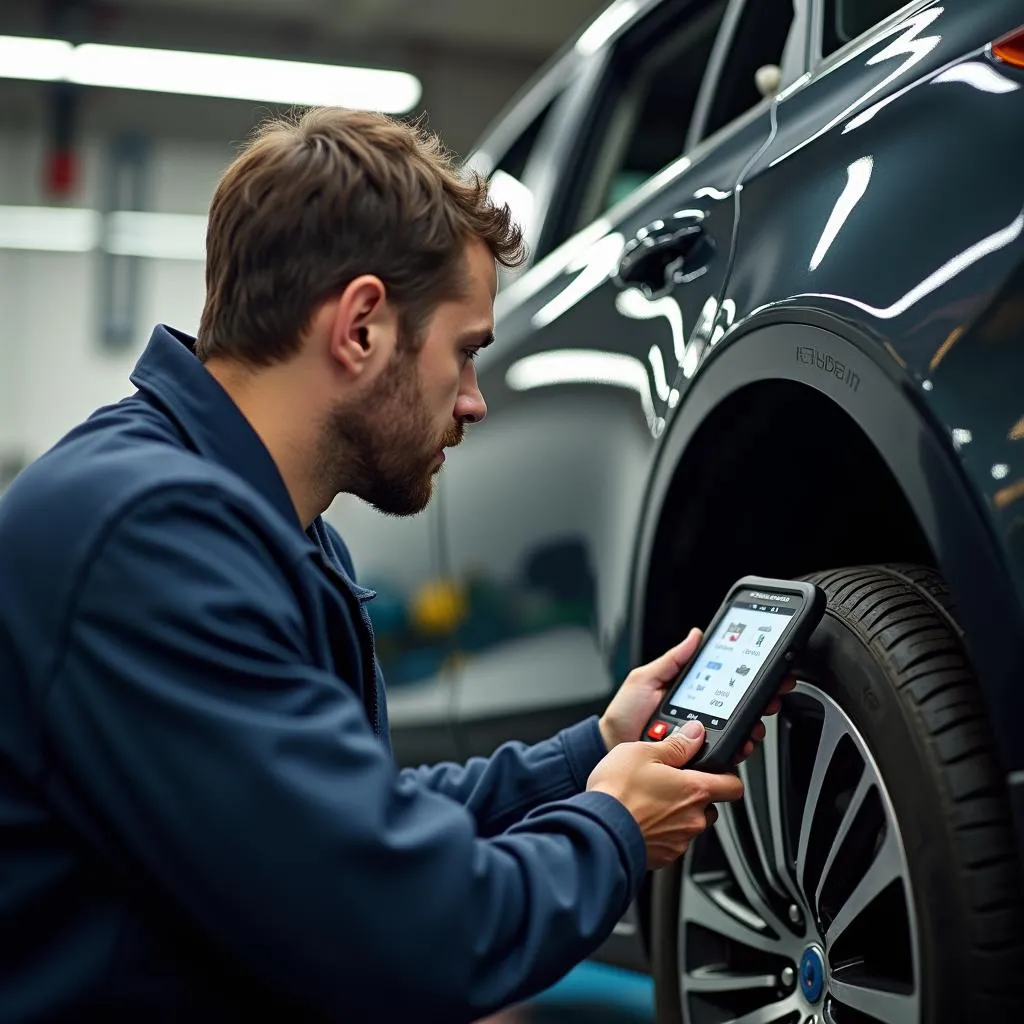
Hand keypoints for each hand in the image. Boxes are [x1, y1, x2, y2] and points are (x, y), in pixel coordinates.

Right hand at [587, 721, 743, 868]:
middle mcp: (694, 818)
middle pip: (710, 805)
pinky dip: (662, 831)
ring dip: (678, 813)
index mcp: (695, 789)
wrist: (598, 831)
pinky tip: (642, 819)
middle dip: (695, 794)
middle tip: (670, 782)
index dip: (727, 775)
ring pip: (690, 824)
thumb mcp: (643, 752)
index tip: (715, 770)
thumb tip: (695, 733)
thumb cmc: (618, 792)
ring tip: (651, 800)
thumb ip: (676, 744)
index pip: (734, 786)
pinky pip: (672, 841)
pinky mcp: (665, 857)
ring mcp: (680, 841)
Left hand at [597, 630, 795, 763]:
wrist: (610, 747)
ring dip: (753, 727)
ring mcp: (700, 740)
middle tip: (771, 696)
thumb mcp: (646, 678)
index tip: (766, 670)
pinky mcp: (697, 760)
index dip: (748, 678)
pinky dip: (737, 750)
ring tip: (756, 722)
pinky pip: (723, 756)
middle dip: (761, 702)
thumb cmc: (625, 714)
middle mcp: (700, 718)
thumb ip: (673, 660)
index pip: (726, 685)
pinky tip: (742, 743)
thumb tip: (695, 636)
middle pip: (739, 710)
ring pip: (737, 734)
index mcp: (691, 696)